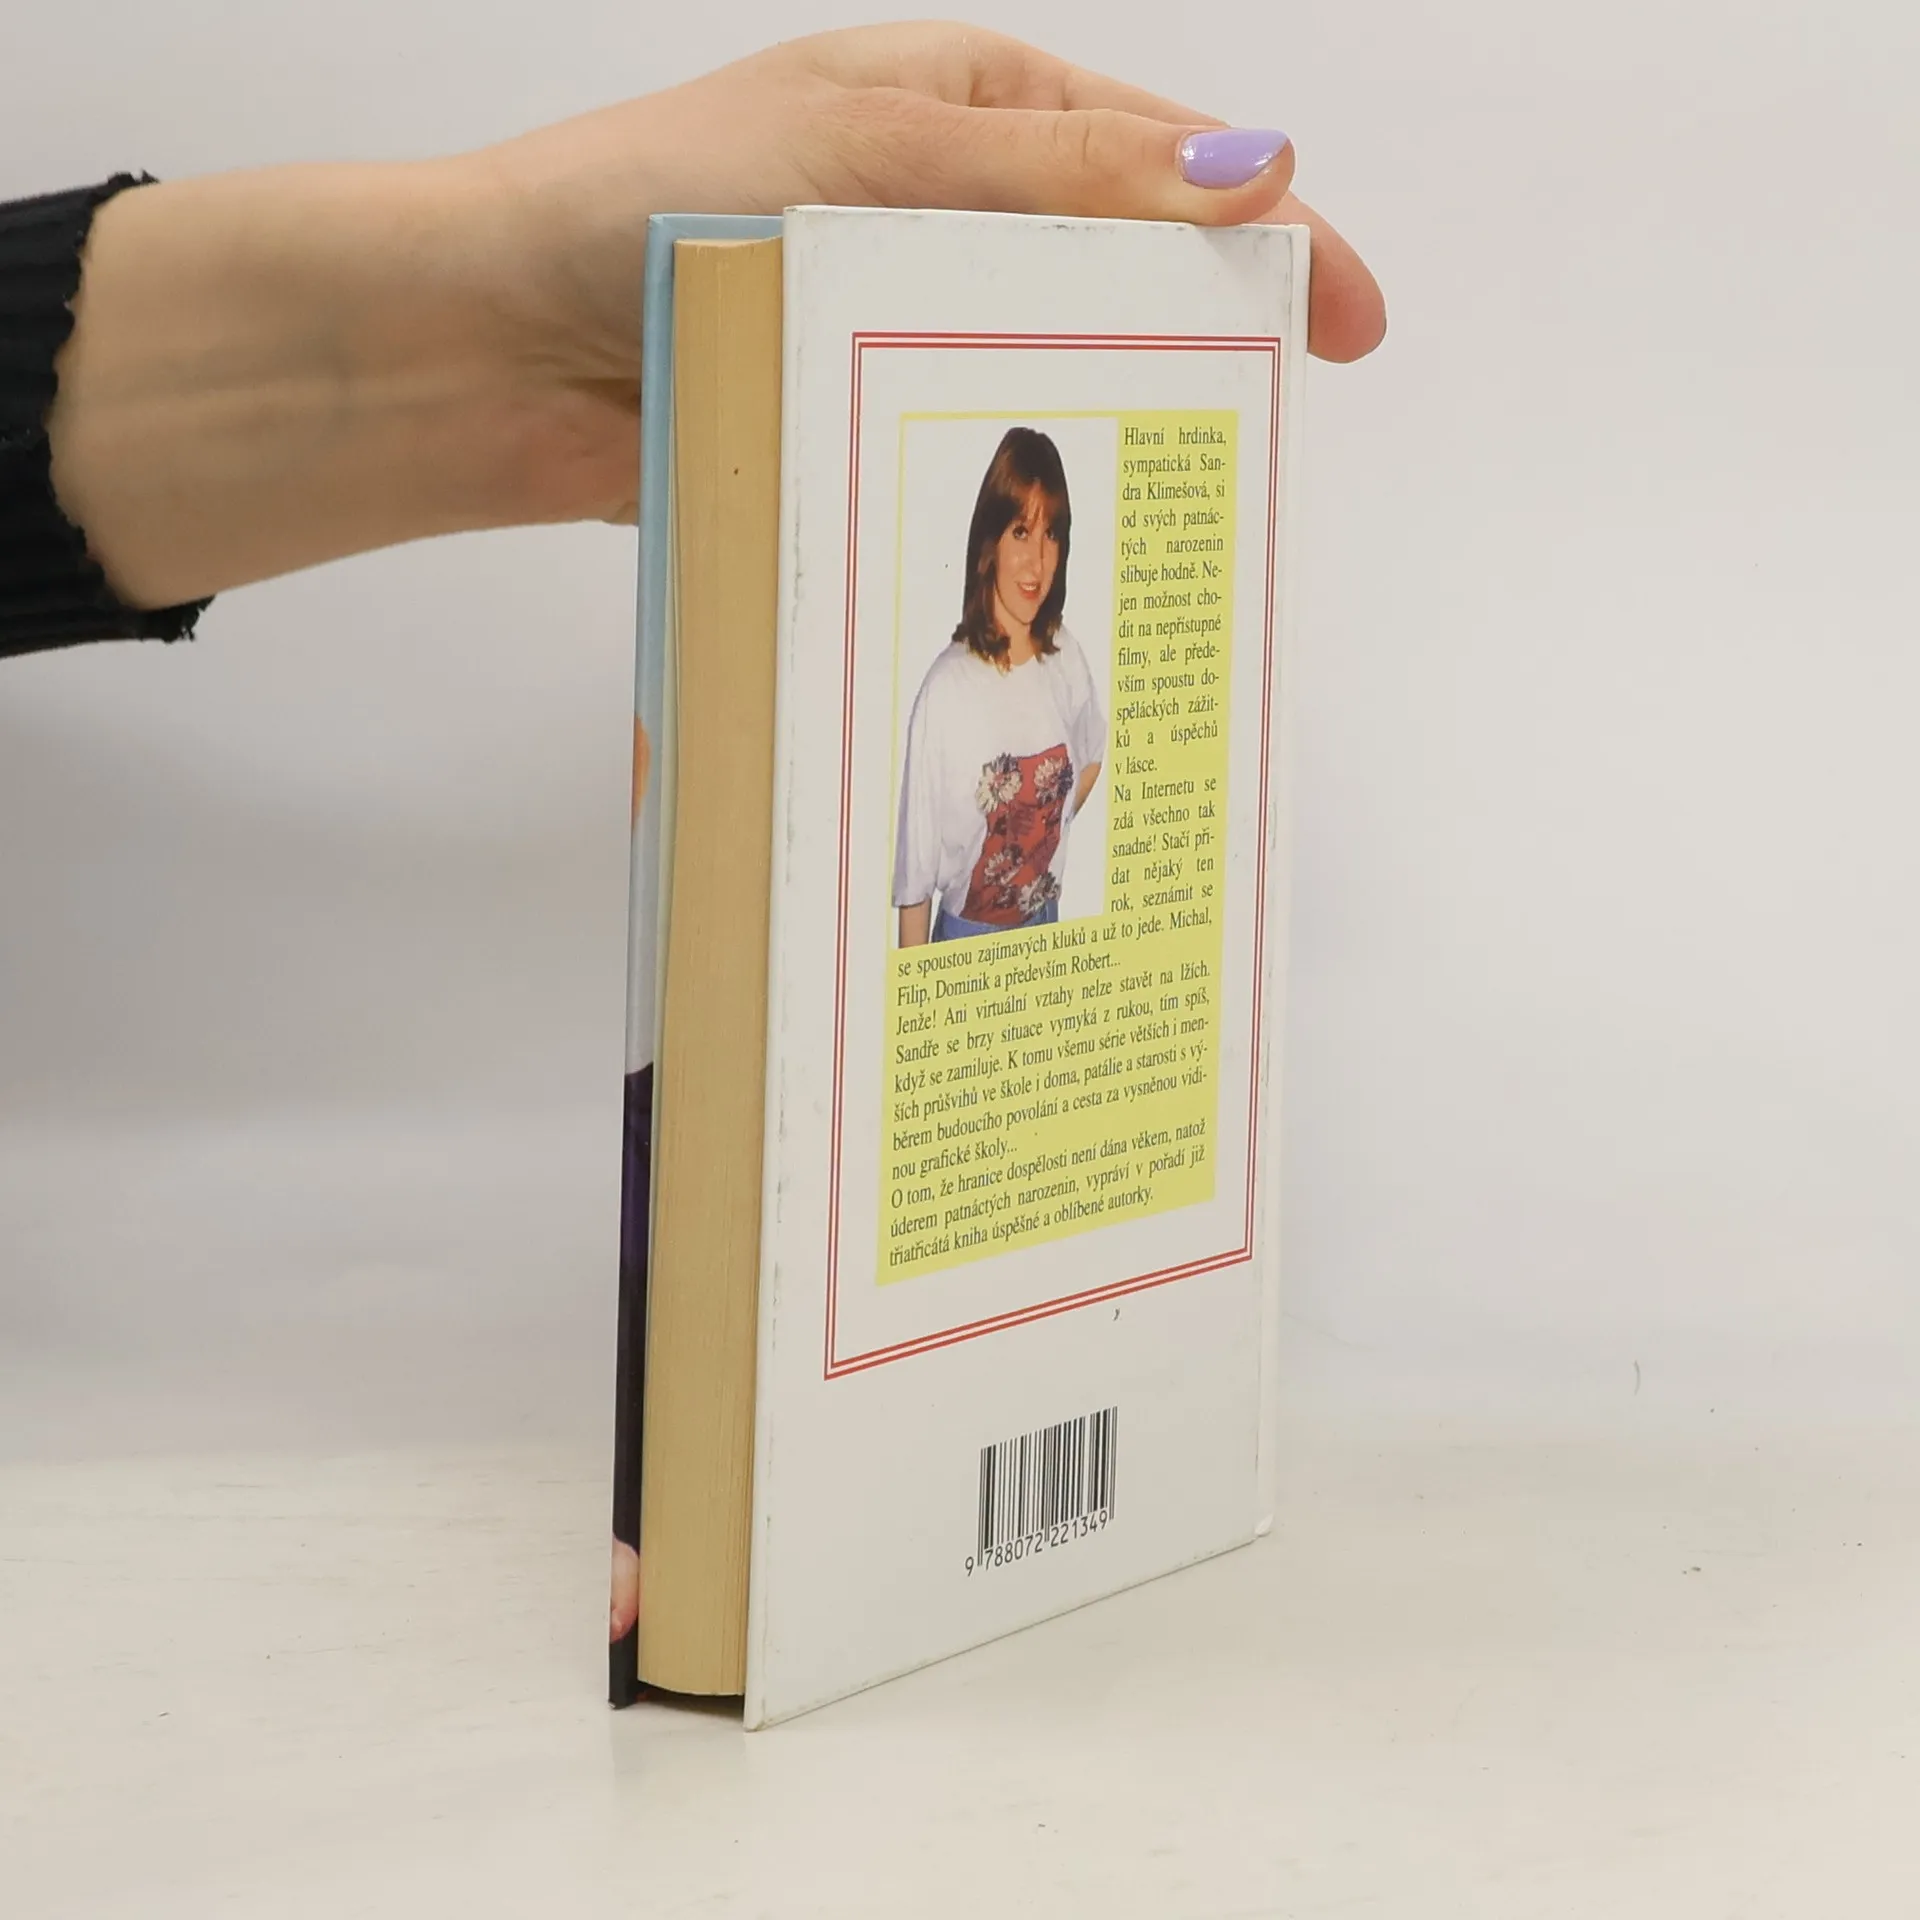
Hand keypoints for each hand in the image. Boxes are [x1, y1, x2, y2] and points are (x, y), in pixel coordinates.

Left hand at [485, 24, 1385, 521]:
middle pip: (1111, 274)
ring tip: (1178, 492)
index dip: (1264, 231)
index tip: (1346, 317)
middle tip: (1268, 422)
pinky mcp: (851, 423)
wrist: (490, 340)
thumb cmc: (652, 202)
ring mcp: (896, 324)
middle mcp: (941, 214)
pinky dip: (999, 489)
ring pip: (1039, 375)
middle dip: (1195, 337)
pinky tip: (1056, 537)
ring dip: (1098, 425)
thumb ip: (1054, 174)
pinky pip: (953, 451)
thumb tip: (1247, 166)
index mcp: (961, 109)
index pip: (1152, 159)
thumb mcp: (870, 151)